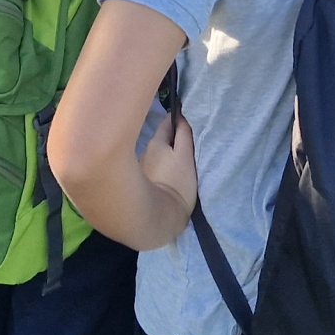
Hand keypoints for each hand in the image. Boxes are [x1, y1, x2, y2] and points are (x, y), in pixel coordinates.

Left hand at [143, 108, 198, 229]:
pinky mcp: (145, 182)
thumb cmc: (176, 183)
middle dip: (174, 135)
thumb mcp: (185, 156)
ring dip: (168, 150)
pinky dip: (164, 163)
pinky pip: (156, 165)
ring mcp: (143, 167)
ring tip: (182, 157)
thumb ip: (184, 135)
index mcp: (156, 142)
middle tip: (190, 138)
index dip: (179, 118)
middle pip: (162, 137)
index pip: (168, 121)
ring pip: (159, 151)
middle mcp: (146, 151)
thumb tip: (182, 117)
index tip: (190, 117)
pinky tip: (171, 172)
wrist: (159, 218)